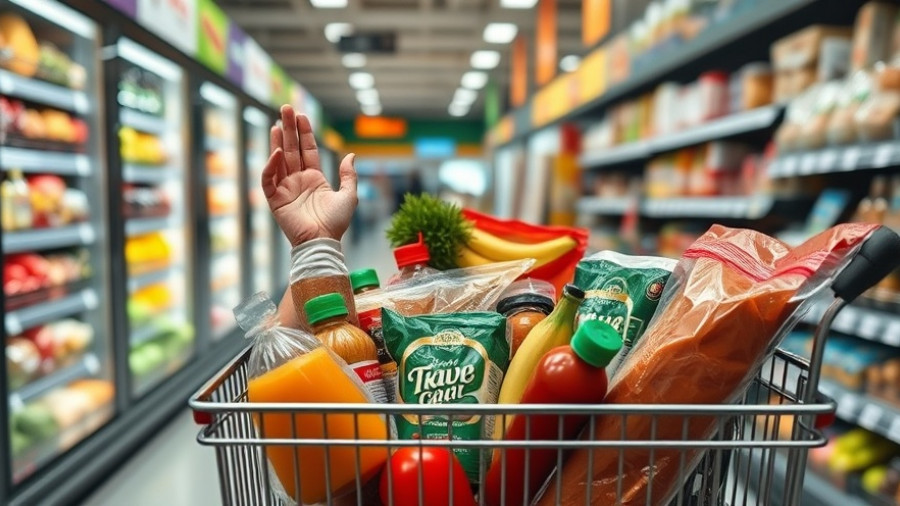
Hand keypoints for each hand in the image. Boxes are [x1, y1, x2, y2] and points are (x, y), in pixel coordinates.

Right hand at [262, 105, 357, 245]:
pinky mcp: (275, 200)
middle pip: (292, 149)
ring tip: (277, 122)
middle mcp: (298, 180)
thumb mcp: (349, 196)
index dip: (305, 133)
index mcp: (315, 178)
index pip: (308, 150)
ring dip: (277, 141)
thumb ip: (349, 175)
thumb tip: (351, 155)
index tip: (302, 115)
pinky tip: (276, 153)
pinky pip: (269, 180)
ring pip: (279, 160)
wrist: (323, 242)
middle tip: (286, 108)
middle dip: (289, 129)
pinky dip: (270, 167)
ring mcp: (286, 189)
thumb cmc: (336, 223)